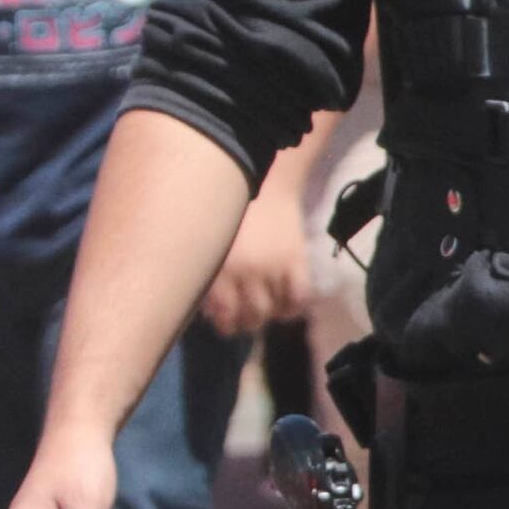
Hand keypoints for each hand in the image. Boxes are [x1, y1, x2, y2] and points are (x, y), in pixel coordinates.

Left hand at [197, 182, 314, 338]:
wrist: (267, 183)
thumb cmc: (232, 214)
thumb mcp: (211, 244)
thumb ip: (209, 276)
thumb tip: (212, 310)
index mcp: (220, 268)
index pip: (225, 314)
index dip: (226, 325)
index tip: (227, 324)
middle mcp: (246, 272)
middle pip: (251, 316)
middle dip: (249, 323)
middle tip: (248, 318)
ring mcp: (273, 268)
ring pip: (275, 311)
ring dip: (271, 315)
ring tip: (267, 310)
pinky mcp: (296, 261)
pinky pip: (300, 296)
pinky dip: (295, 305)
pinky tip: (288, 303)